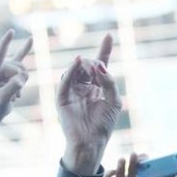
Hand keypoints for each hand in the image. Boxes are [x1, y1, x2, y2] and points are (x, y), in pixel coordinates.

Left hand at [0, 30, 32, 122]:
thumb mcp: (2, 98)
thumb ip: (12, 87)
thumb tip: (21, 79)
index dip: (6, 42)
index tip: (11, 31)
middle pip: (17, 65)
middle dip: (20, 78)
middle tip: (15, 92)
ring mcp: (3, 69)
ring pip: (22, 68)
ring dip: (22, 82)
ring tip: (15, 94)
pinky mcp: (9, 73)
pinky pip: (22, 65)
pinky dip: (24, 73)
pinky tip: (24, 63)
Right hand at [58, 34, 121, 172]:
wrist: (91, 142)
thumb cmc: (103, 124)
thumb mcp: (114, 101)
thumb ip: (110, 83)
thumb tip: (100, 66)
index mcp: (98, 87)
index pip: (101, 65)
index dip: (104, 50)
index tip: (109, 35)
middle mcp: (84, 86)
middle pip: (89, 65)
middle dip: (95, 62)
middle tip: (99, 67)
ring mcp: (72, 91)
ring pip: (76, 70)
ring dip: (85, 65)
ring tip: (91, 67)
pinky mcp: (62, 98)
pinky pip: (65, 81)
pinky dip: (71, 70)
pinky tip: (78, 63)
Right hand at [102, 153, 156, 176]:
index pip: (143, 172)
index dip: (144, 164)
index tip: (147, 159)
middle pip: (131, 169)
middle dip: (133, 161)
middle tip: (134, 155)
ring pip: (119, 172)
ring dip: (121, 165)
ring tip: (123, 160)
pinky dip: (109, 174)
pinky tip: (113, 173)